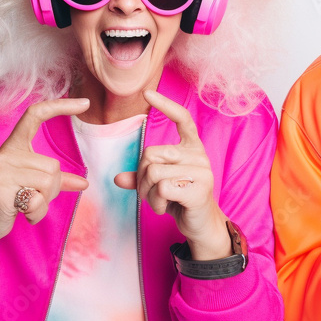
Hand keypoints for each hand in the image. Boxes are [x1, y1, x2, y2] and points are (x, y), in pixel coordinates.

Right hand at [0, 99, 90, 251]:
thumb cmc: (10, 201)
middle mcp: (5, 153)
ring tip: (27, 205)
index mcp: (15, 146)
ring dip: (44, 202)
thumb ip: (57, 181)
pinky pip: (37, 200)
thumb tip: (84, 183)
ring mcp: (0, 170)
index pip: (35, 115)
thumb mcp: (34, 186)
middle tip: (33, 198)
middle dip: (52, 189)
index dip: (60, 106)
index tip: (85, 102)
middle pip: (53, 166)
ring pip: (48, 183)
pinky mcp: (0, 189)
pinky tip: (22, 214)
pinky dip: (36, 213)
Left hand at [114, 90, 230, 259]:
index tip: (147, 93)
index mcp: (192, 148)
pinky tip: (166, 207)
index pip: (182, 118)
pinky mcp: (200, 188)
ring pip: (153, 172)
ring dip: (147, 193)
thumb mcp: (159, 186)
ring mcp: (202, 171)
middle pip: (151, 154)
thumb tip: (117, 178)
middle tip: (151, 193)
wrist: (201, 226)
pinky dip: (155, 202)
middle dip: (141, 178)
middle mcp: (199, 155)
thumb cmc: (180, 201)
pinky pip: (161, 188)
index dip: (165, 105)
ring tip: (159, 201)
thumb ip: (141, 178)